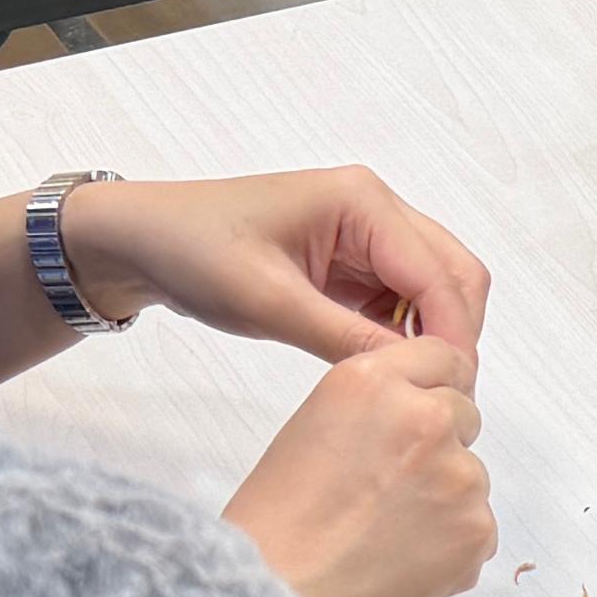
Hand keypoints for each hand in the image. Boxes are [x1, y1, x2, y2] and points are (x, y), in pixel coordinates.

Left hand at [57, 165, 491, 367]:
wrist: (141, 240)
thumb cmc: (194, 253)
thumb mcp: (270, 303)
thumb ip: (346, 340)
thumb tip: (411, 379)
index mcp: (362, 202)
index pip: (438, 273)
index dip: (454, 335)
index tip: (452, 392)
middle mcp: (376, 208)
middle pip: (453, 273)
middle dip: (455, 333)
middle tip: (440, 395)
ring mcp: (367, 233)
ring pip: (434, 288)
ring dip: (432, 335)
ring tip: (413, 388)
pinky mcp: (352, 259)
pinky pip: (400, 298)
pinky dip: (404, 334)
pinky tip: (385, 369)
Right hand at [224, 338, 495, 596]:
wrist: (283, 591)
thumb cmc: (281, 518)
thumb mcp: (317, 421)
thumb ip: (379, 403)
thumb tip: (427, 410)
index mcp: (374, 380)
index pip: (443, 357)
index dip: (436, 388)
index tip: (429, 409)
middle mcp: (425, 417)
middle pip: (464, 414)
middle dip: (440, 444)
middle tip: (392, 485)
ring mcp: (459, 473)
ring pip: (471, 476)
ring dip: (445, 498)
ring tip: (387, 530)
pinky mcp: (478, 527)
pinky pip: (479, 528)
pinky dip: (452, 545)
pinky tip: (403, 558)